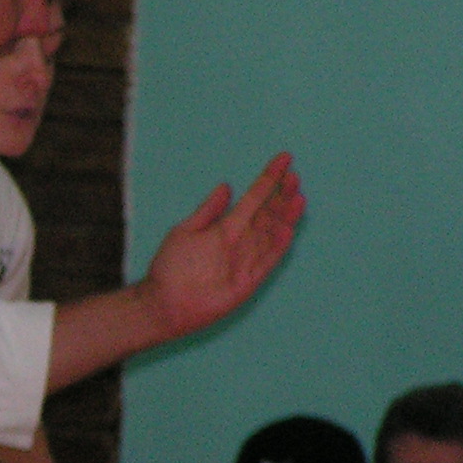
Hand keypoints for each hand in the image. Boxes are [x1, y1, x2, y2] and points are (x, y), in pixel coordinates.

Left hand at [142, 153, 304, 338]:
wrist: (164, 302)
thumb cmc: (172, 266)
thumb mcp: (186, 230)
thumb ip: (209, 210)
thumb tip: (226, 186)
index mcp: (227, 226)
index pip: (254, 198)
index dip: (269, 179)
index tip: (284, 159)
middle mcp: (241, 240)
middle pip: (268, 214)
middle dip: (282, 195)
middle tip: (295, 176)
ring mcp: (247, 260)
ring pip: (272, 234)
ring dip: (286, 216)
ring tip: (298, 197)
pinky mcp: (248, 281)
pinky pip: (267, 261)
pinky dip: (277, 246)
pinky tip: (287, 229)